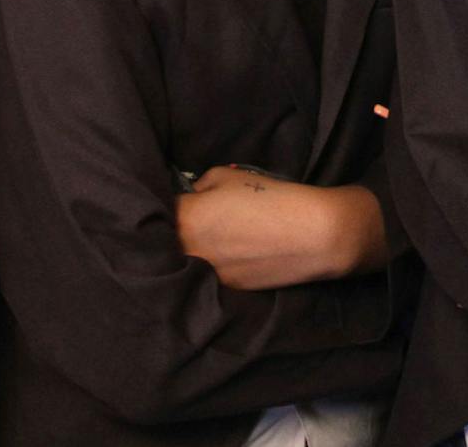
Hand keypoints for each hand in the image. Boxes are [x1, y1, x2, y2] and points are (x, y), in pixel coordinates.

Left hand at [175, 167, 389, 290]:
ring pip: (182, 261)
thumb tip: (194, 197)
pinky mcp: (222, 290)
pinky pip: (202, 275)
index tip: (170, 198)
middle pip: (162, 242)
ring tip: (208, 237)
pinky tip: (226, 253)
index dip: (163, 203)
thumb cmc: (269, 198)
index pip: (155, 210)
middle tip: (187, 218)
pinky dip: (208, 264)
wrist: (312, 236)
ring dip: (188, 249)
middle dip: (170, 230)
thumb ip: (200, 186)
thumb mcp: (228, 176)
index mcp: (184, 221)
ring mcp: (202, 276)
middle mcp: (186, 253)